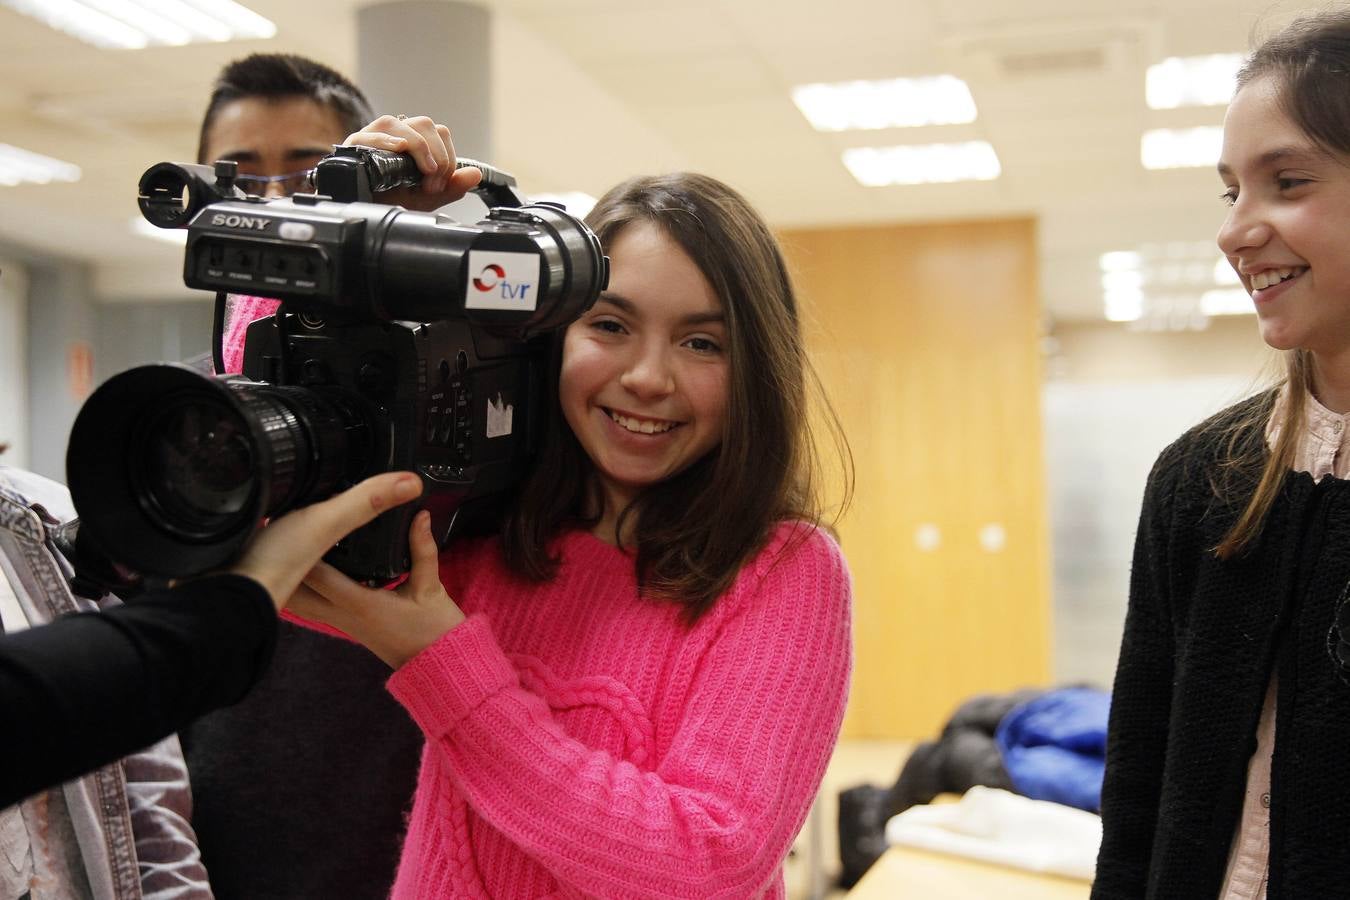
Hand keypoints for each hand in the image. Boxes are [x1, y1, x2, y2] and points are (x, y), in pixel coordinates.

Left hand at [287, 509, 465, 668]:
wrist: (436, 662)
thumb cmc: (434, 627)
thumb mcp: (430, 586)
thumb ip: (422, 549)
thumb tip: (420, 516)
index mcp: (361, 604)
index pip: (321, 577)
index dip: (306, 552)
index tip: (298, 525)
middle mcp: (344, 614)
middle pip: (299, 592)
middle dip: (287, 565)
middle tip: (282, 533)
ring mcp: (341, 622)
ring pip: (301, 603)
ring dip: (291, 579)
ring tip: (283, 550)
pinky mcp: (344, 623)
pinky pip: (313, 606)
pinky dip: (304, 589)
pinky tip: (304, 569)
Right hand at [343, 114, 482, 210]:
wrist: (360, 211)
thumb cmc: (390, 201)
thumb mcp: (427, 198)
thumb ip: (452, 187)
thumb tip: (476, 174)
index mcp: (413, 142)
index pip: (439, 133)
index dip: (447, 158)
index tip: (439, 184)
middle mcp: (395, 134)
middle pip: (424, 124)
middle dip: (436, 156)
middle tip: (430, 184)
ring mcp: (373, 136)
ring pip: (398, 123)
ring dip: (417, 147)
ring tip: (420, 173)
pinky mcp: (354, 144)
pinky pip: (371, 134)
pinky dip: (386, 141)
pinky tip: (397, 150)